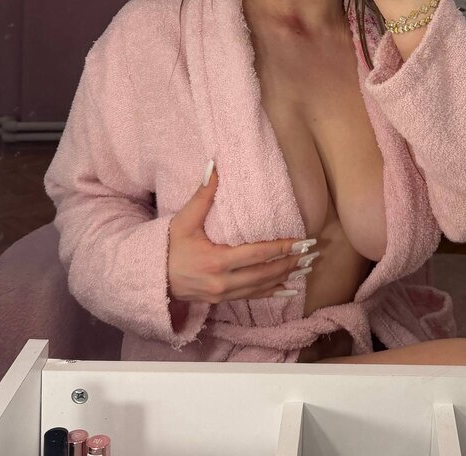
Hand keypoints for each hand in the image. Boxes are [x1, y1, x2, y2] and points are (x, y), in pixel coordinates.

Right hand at [168, 164, 318, 303]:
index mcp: (216, 260)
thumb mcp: (183, 219)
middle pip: (264, 273)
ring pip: (261, 287)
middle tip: (312, 252)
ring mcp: (223, 294)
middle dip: (290, 262)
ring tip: (306, 266)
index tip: (302, 240)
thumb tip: (214, 166)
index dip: (281, 248)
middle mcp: (223, 281)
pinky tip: (288, 290)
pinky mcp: (222, 300)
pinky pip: (252, 297)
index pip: (257, 254)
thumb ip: (202, 194)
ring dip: (285, 276)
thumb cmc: (169, 247)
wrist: (153, 279)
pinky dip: (272, 293)